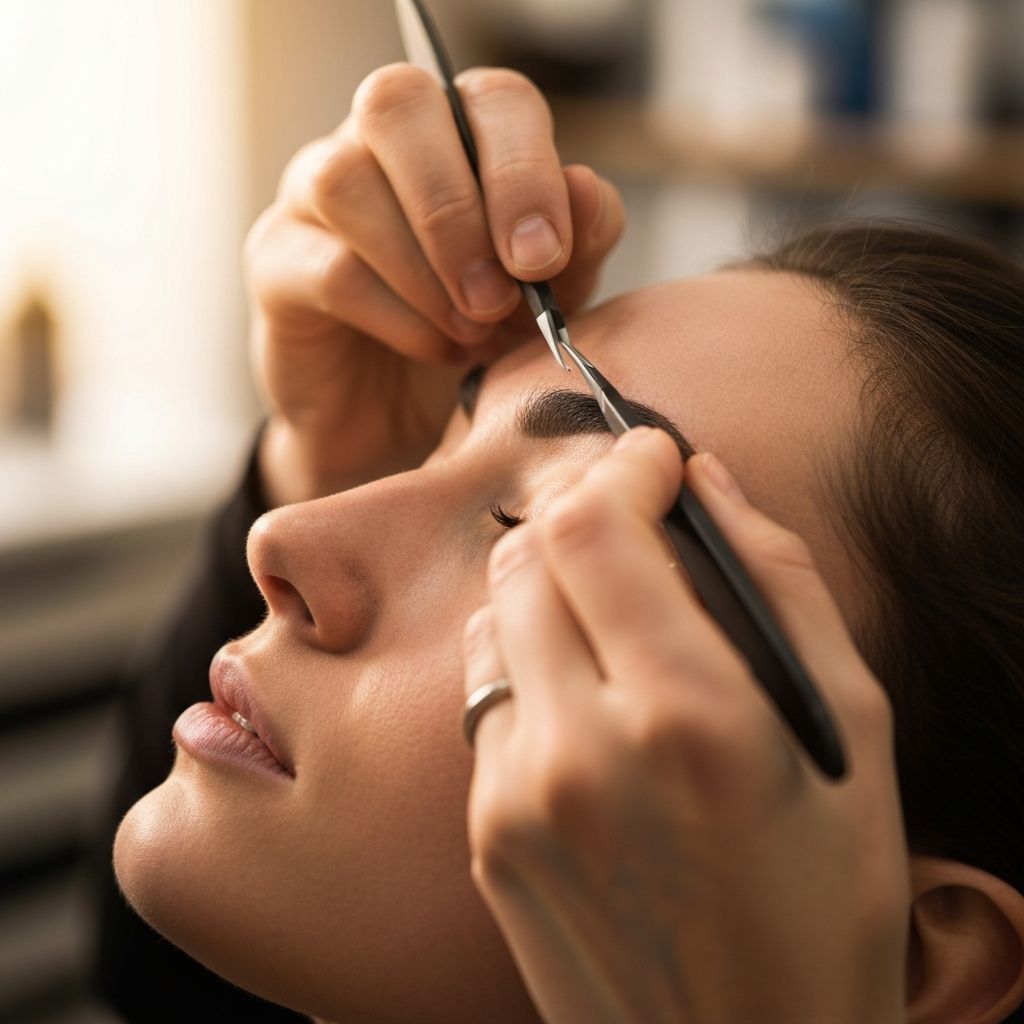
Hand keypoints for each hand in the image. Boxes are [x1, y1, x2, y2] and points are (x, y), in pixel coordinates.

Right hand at [245, 64, 623, 505]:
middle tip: (498, 297)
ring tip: (471, 331)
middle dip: (459, 208)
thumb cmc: (475, 336)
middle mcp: (376, 144)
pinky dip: (399, 316)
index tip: (545, 258)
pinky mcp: (276, 263)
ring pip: (346, 181)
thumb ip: (577, 244)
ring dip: (424, 267)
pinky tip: (437, 348)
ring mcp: (311, 196)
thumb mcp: (549, 297)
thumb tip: (585, 191)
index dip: (524, 168)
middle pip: (398, 105)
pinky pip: (330, 269)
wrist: (401, 420)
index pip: (491, 99)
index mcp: (457, 135)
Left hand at [463, 428, 909, 1023]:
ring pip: (496, 619)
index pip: (593, 531)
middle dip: (583, 514)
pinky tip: (589, 699)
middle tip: (635, 523)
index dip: (621, 468)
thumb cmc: (827, 900)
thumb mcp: (849, 733)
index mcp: (690, 721)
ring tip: (612, 612)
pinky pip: (490, 699)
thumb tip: (711, 482)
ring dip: (550, 585)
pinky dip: (533, 663)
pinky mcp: (487, 833)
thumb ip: (780, 585)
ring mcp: (517, 799)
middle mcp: (582, 755)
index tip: (655, 458)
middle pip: (528, 558)